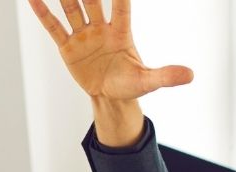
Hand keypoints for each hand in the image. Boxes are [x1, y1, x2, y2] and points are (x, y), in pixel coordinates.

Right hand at [28, 0, 192, 100]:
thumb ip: (166, 76)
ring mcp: (83, 36)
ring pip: (72, 8)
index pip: (121, 6)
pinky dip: (44, 13)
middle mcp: (100, 29)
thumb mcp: (148, 82)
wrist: (111, 97)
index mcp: (121, 33)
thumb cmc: (131, 84)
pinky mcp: (68, 47)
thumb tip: (191, 75)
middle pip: (92, 0)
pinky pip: (54, 27)